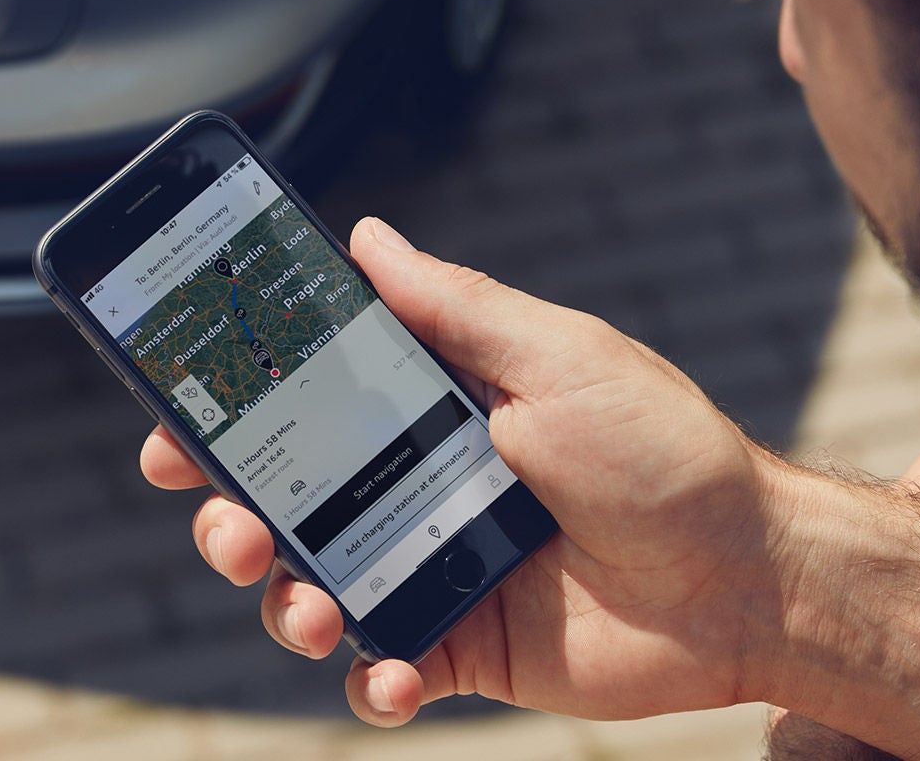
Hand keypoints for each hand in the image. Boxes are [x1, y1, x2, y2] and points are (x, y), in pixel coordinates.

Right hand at [140, 216, 782, 724]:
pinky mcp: (462, 648)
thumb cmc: (662, 451)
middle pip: (285, 501)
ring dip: (282, 601)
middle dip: (230, 514)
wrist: (748, 577)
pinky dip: (368, 682)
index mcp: (435, 409)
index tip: (171, 421)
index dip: (229, 413)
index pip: (306, 404)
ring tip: (307, 605)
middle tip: (231, 521)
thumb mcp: (556, 355)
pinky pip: (382, 674)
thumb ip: (453, 307)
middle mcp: (420, 487)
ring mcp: (434, 570)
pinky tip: (387, 673)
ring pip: (312, 589)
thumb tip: (368, 236)